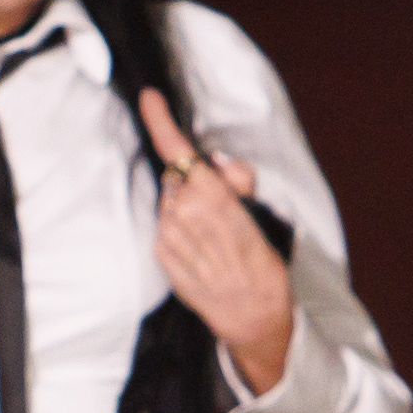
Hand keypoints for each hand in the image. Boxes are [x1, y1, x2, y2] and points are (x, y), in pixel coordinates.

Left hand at [142, 87, 296, 396]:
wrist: (251, 315)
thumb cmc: (262, 262)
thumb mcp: (261, 213)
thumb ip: (234, 181)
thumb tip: (213, 163)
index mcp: (211, 196)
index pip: (178, 150)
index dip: (160, 120)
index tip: (149, 98)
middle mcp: (182, 213)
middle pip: (178, 175)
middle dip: (195, 181)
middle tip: (222, 206)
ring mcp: (168, 236)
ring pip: (171, 201)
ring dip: (187, 206)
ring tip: (212, 235)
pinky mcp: (161, 255)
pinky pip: (166, 226)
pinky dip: (180, 229)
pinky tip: (201, 249)